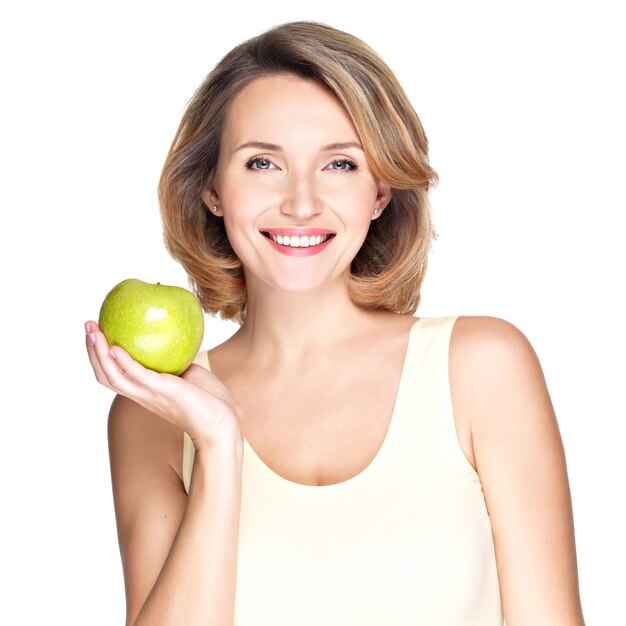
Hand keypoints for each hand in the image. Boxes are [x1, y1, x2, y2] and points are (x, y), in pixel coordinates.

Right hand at [85, 321, 241, 449]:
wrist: (223, 421)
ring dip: (99, 354)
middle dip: (92, 350)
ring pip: (113, 376)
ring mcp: (150, 395)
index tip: (96, 331)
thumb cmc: (209, 398)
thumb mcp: (188, 372)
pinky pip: (137, 376)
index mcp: (145, 390)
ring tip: (93, 332)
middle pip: (105, 374)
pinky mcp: (162, 391)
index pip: (113, 374)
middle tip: (88, 325)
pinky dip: (124, 362)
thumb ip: (176, 358)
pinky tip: (115, 347)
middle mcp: (142, 394)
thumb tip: (174, 334)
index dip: (100, 355)